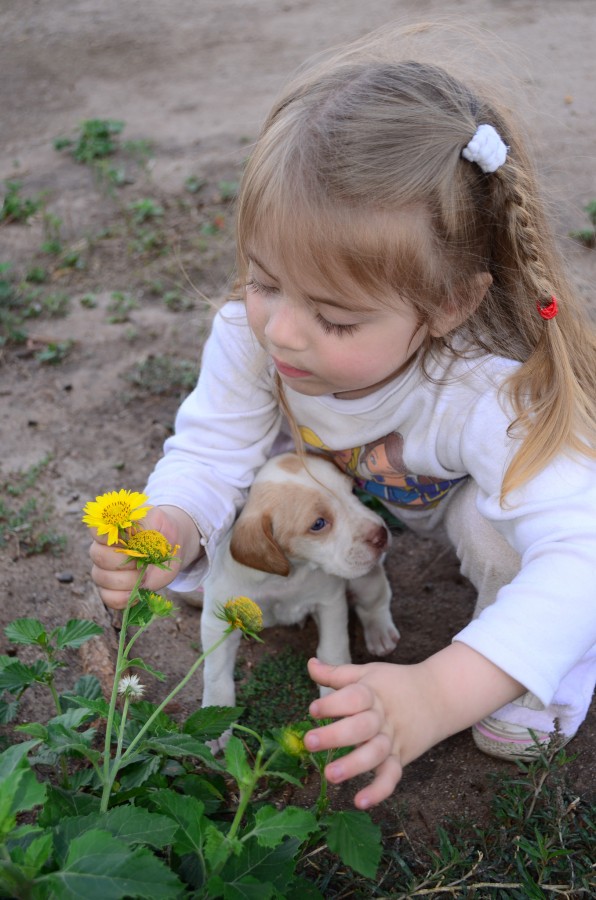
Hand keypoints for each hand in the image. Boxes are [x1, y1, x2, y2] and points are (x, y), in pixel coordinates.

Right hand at [89, 505, 201, 608]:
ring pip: (102, 578)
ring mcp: (104, 570)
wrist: (169, 547)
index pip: (96, 530)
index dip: (109, 537)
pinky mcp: (112, 589)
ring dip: (128, 580)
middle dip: (125, 561)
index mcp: (110, 529)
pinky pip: (108, 598)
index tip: (130, 540)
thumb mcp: (156, 519)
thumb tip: (135, 535)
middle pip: (99, 557)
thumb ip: (144, 522)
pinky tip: (140, 590)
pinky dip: (124, 597)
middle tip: (145, 560)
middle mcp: (102, 549)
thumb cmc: (159, 530)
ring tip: (145, 574)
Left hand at [304, 646, 523, 808]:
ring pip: (375, 754)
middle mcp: (382, 717)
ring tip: (329, 775)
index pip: (353, 698)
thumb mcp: (368, 673)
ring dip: (353, 765)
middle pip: (360, 727)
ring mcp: (393, 739)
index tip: (313, 710)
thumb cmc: (395, 684)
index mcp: (372, 693)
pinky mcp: (401, 757)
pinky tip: (359, 802)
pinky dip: (379, 791)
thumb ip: (337, 673)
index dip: (333, 704)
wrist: (440, 695)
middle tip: (310, 742)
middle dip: (335, 736)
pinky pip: (392, 776)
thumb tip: (310, 664)